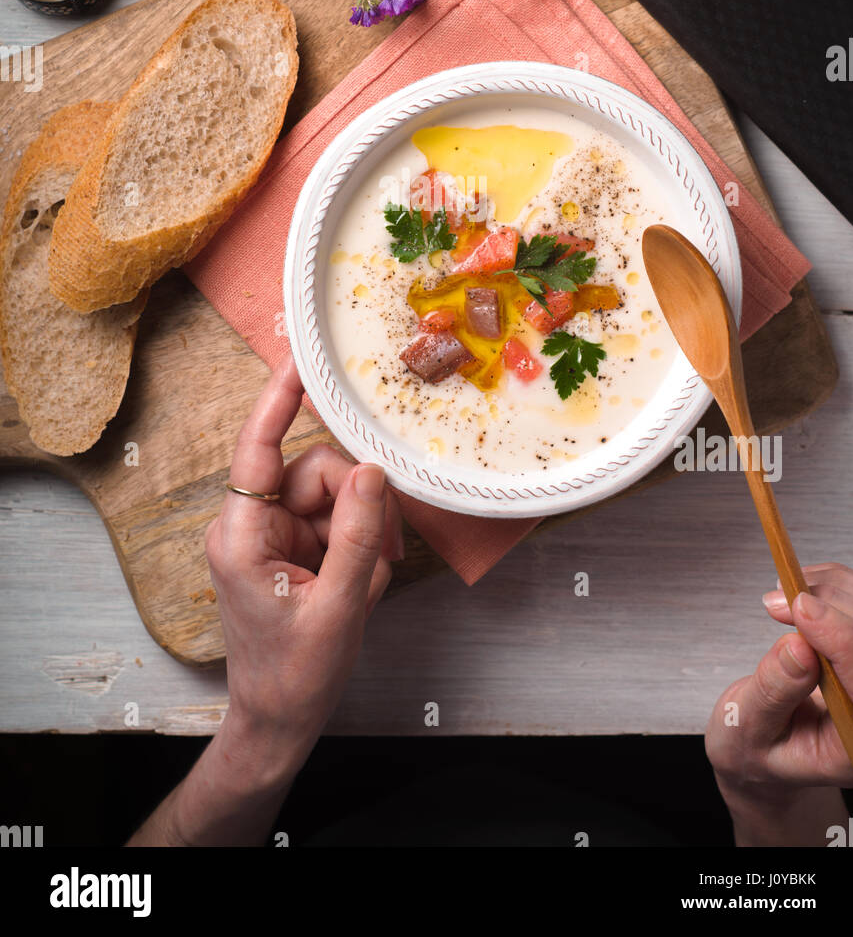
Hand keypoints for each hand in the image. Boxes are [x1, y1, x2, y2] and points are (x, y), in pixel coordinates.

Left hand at [128, 355, 403, 845]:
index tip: (298, 359)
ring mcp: (271, 535)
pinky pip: (335, 521)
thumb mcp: (339, 606)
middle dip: (358, 504)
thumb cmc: (295, 675)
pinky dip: (358, 548)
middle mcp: (251, 524)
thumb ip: (358, 533)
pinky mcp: (291, 547)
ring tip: (367, 583)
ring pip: (333, 495)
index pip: (257, 448)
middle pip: (315, 472)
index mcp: (242, 535)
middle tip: (381, 552)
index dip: (277, 400)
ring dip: (362, 532)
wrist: (279, 722)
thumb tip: (371, 469)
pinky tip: (360, 585)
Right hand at [705, 562, 852, 845]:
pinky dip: (836, 587)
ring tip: (785, 595)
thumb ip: (773, 692)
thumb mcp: (748, 727)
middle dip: (833, 606)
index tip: (801, 607)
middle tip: (780, 600)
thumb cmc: (754, 744)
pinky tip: (805, 589)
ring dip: (834, 590)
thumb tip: (798, 648)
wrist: (762, 743)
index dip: (841, 640)